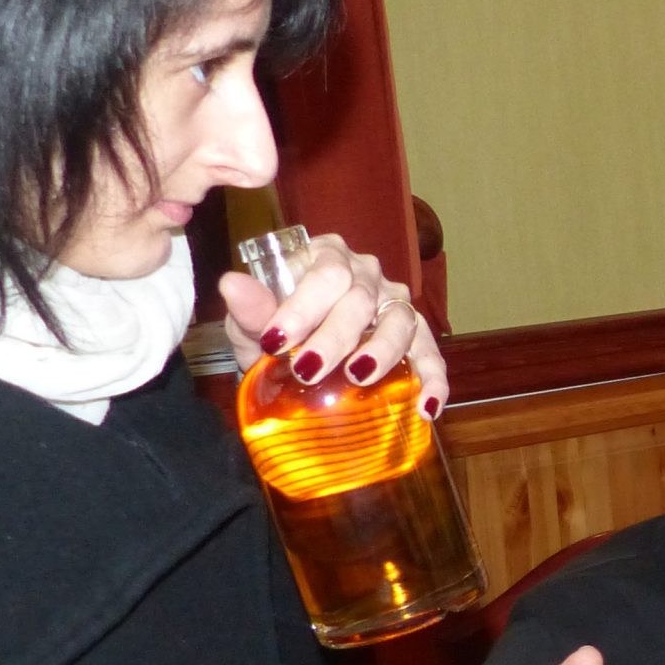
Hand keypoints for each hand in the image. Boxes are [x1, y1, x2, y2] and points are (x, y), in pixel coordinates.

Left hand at [219, 232, 447, 415]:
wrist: (297, 358)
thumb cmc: (277, 333)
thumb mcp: (254, 325)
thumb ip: (249, 310)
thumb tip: (231, 284)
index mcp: (326, 258)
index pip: (323, 272)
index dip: (303, 306)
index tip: (276, 340)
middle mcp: (366, 274)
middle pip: (361, 298)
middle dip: (335, 335)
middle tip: (308, 369)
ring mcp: (394, 303)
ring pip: (400, 320)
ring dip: (382, 350)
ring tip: (359, 378)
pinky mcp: (415, 336)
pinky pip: (430, 353)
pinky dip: (433, 379)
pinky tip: (428, 406)